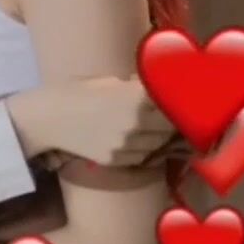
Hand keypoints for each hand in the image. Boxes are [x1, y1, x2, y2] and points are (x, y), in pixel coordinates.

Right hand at [32, 75, 180, 166]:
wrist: (48, 118)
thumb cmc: (78, 92)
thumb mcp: (111, 82)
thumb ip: (141, 87)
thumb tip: (166, 87)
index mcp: (137, 97)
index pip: (176, 102)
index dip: (187, 102)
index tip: (196, 101)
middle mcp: (136, 122)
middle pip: (173, 125)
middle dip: (179, 120)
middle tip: (185, 116)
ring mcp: (127, 144)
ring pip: (160, 143)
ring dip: (165, 136)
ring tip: (162, 127)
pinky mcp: (117, 160)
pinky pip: (144, 156)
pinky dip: (148, 149)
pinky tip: (142, 139)